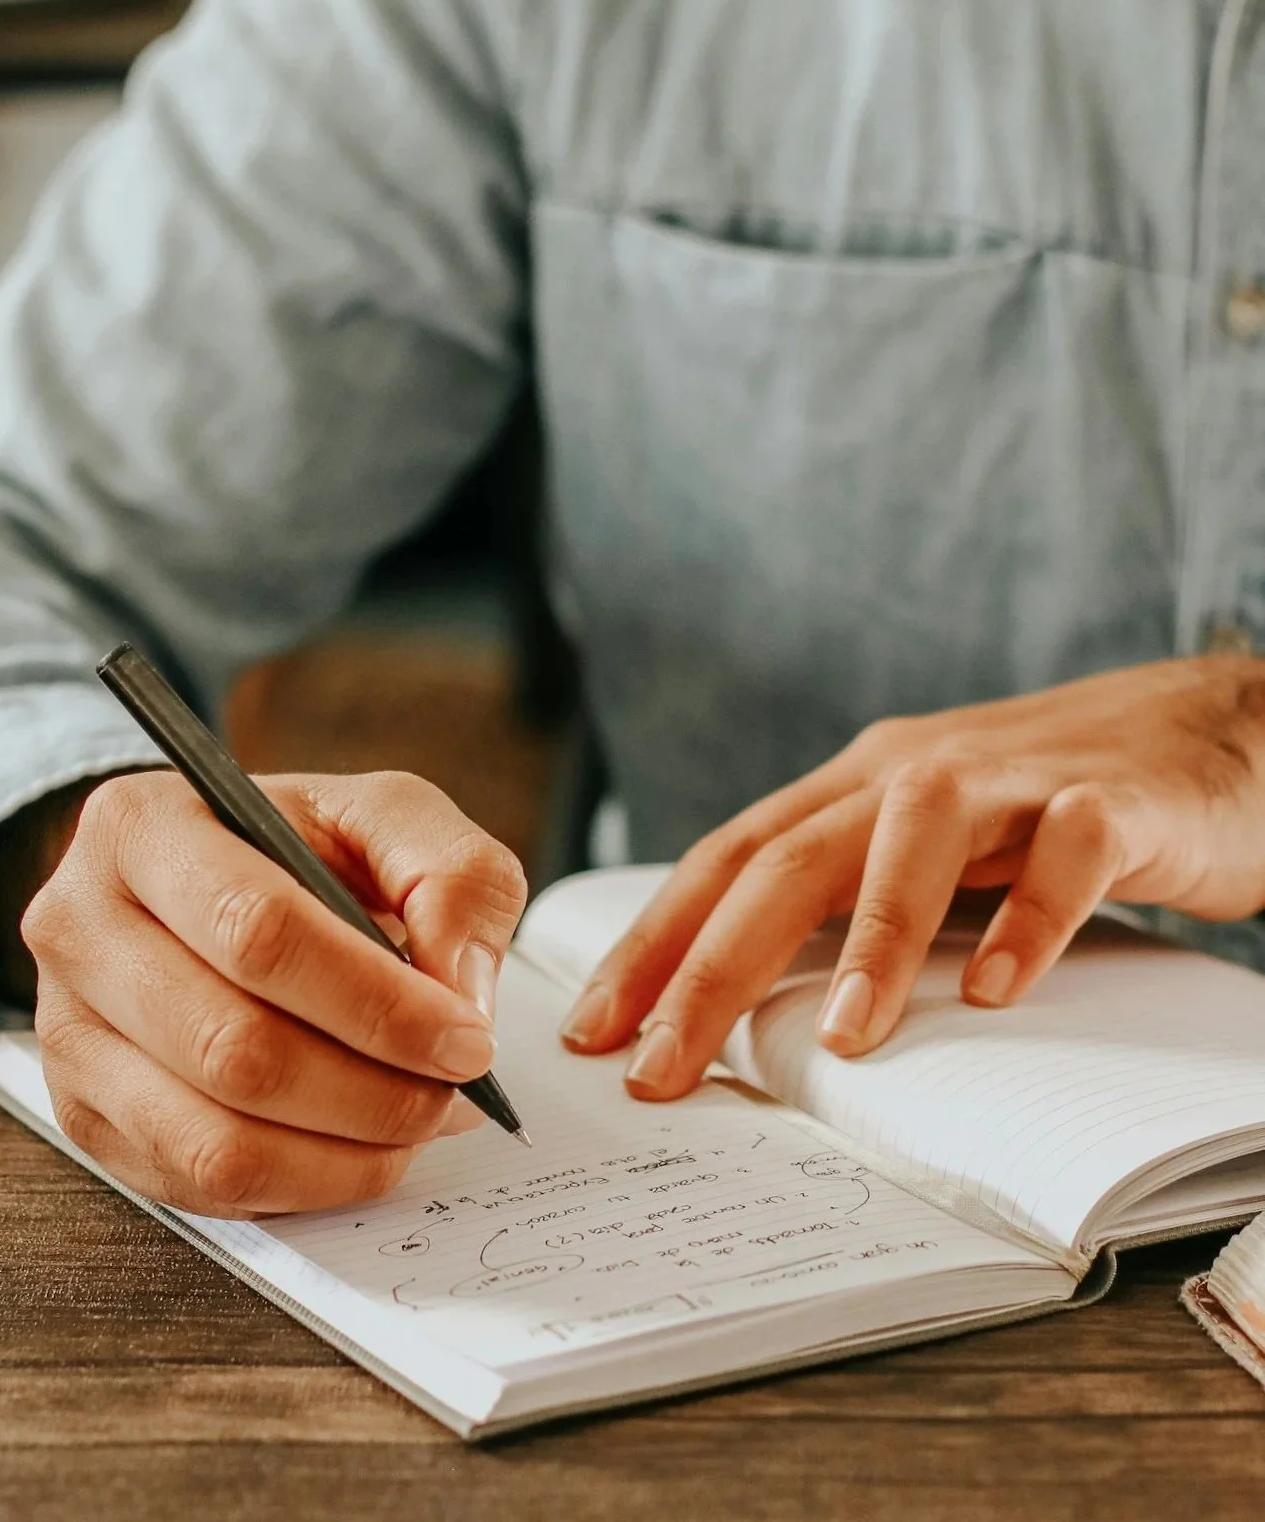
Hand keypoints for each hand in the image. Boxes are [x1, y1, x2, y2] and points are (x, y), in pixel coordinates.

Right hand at [22, 769, 526, 1213]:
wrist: (209, 883)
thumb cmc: (299, 847)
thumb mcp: (387, 816)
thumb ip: (451, 875)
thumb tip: (460, 992)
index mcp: (142, 827)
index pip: (257, 931)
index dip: (376, 1002)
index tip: (466, 1038)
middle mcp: (78, 928)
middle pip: (231, 1048)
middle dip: (371, 1089)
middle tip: (455, 1093)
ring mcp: (64, 1034)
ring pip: (213, 1139)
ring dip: (344, 1152)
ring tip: (417, 1121)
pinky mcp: (82, 1117)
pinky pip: (200, 1188)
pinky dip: (303, 1185)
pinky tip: (357, 1146)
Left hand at [562, 656, 1264, 1097]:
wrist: (1207, 729)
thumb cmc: (1047, 806)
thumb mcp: (926, 847)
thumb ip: (850, 901)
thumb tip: (746, 1007)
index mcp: (856, 787)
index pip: (729, 859)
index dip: (654, 940)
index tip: (594, 1031)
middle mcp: (912, 771)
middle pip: (790, 859)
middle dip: (712, 965)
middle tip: (660, 1067)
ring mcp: (1010, 782)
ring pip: (912, 839)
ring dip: (872, 938)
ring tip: (842, 1040)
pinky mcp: (1108, 803)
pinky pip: (1062, 858)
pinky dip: (1027, 920)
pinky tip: (997, 991)